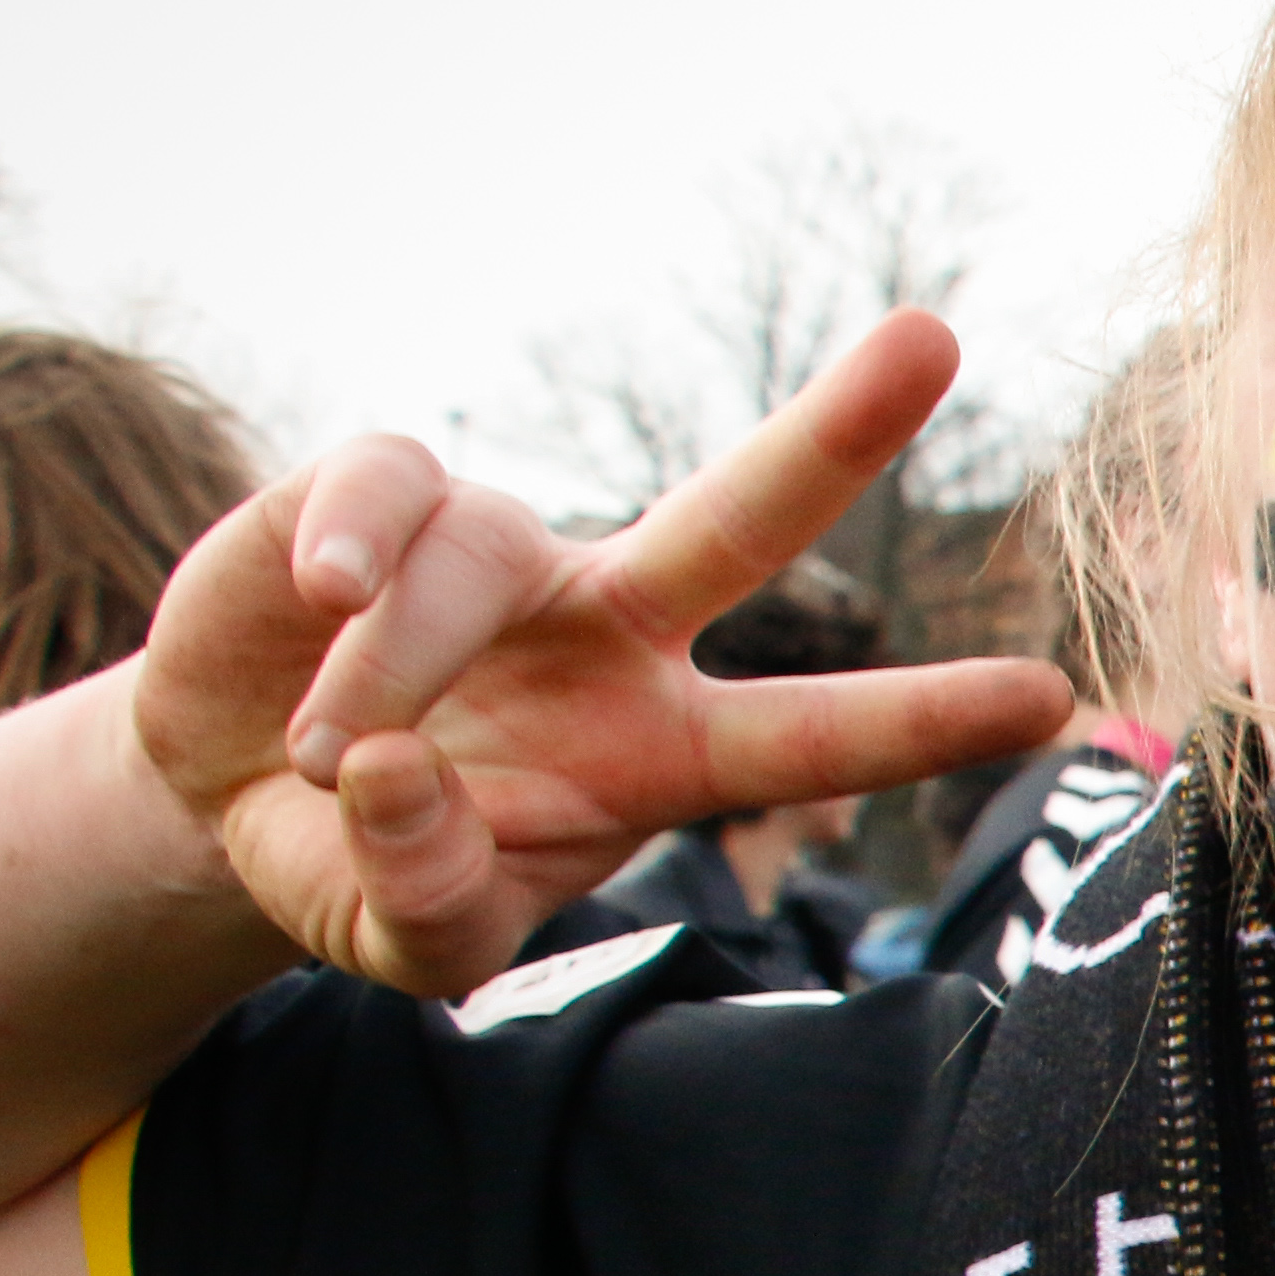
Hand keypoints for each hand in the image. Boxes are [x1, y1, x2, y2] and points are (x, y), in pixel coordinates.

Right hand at [147, 315, 1071, 994]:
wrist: (224, 793)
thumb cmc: (358, 864)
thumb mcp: (403, 939)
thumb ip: (426, 897)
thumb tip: (398, 770)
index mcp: (663, 749)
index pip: (814, 735)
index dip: (924, 717)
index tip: (1049, 698)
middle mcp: (613, 628)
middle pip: (743, 517)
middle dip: (836, 429)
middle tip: (934, 336)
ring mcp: (508, 549)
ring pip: (474, 562)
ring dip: (391, 669)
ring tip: (328, 754)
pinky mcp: (386, 492)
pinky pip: (385, 489)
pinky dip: (347, 548)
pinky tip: (320, 597)